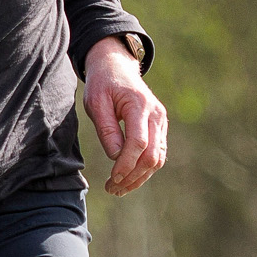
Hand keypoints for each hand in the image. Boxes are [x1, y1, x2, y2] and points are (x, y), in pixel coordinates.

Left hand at [84, 37, 167, 196]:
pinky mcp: (160, 128)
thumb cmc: (103, 84)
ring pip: (158, 158)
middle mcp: (156, 114)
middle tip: (112, 188)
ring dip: (139, 177)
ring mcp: (161, 121)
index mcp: (139, 105)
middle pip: (152, 155)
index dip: (126, 164)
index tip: (112, 178)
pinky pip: (157, 154)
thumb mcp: (96, 102)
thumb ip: (106, 129)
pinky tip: (127, 179)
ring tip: (118, 188)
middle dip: (132, 176)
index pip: (138, 143)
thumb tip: (115, 157)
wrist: (117, 68)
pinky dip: (144, 170)